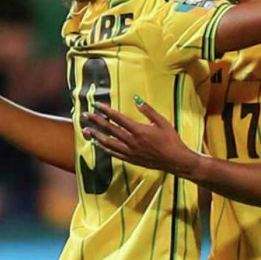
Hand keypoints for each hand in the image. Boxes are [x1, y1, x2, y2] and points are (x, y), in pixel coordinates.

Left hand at [82, 98, 198, 175]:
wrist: (175, 160)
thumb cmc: (171, 139)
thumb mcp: (162, 122)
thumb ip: (148, 110)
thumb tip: (136, 99)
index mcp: (139, 130)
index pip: (118, 118)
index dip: (106, 111)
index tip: (97, 105)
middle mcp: (131, 141)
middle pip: (110, 129)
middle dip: (96, 121)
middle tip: (85, 114)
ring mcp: (129, 152)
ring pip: (108, 143)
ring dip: (96, 135)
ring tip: (86, 129)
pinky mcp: (130, 159)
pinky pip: (113, 153)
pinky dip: (103, 148)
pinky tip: (97, 143)